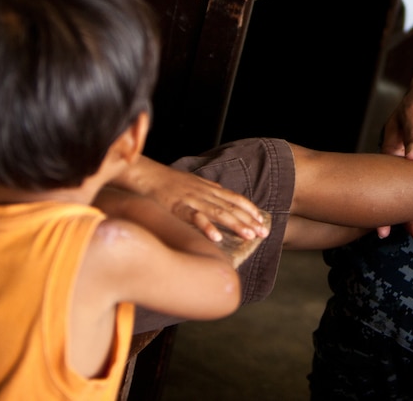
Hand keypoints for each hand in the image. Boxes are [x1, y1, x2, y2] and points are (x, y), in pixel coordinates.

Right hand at [117, 159, 269, 242]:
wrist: (148, 176)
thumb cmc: (170, 182)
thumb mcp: (195, 184)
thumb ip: (211, 191)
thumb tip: (226, 197)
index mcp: (209, 189)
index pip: (235, 198)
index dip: (250, 209)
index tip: (261, 220)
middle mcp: (205, 194)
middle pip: (231, 207)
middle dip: (249, 220)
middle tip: (263, 233)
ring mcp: (193, 200)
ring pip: (218, 213)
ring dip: (236, 224)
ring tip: (249, 236)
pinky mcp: (178, 208)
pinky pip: (194, 218)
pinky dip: (206, 227)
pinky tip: (217, 237)